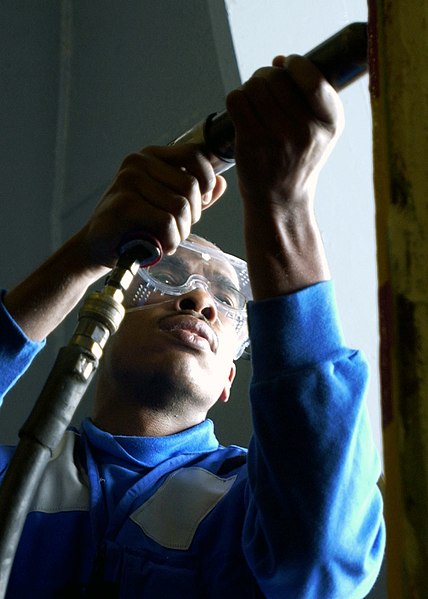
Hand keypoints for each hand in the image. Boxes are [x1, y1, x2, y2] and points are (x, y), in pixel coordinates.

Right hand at [82, 144, 226, 269]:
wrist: (98, 246)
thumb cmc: (136, 224)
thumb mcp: (168, 205)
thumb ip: (194, 194)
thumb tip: (222, 183)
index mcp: (151, 156)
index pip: (194, 154)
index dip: (206, 181)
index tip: (201, 202)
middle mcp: (138, 162)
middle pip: (190, 186)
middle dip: (192, 216)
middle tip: (178, 231)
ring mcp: (128, 181)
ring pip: (180, 206)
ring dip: (181, 231)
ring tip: (167, 240)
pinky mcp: (123, 204)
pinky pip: (165, 222)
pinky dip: (169, 240)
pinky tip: (159, 246)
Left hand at [226, 54, 343, 209]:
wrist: (281, 200)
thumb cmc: (299, 159)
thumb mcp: (321, 131)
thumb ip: (312, 94)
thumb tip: (280, 60)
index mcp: (330, 123)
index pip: (312, 79)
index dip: (295, 64)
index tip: (287, 65)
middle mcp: (306, 131)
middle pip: (277, 78)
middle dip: (266, 75)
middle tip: (264, 87)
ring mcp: (277, 138)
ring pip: (254, 86)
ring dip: (250, 87)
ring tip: (254, 101)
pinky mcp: (251, 143)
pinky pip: (236, 100)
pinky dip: (236, 98)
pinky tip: (242, 109)